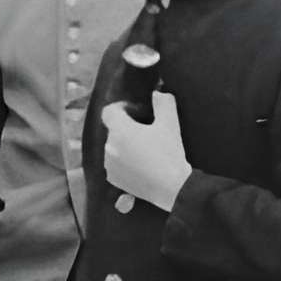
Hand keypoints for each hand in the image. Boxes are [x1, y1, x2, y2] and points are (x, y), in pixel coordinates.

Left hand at [101, 90, 194, 206]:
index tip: (136, 112)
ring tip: (144, 150)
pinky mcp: (113, 179)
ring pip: (114, 147)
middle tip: (146, 132)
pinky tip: (141, 164)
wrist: (172, 188)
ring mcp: (109, 164)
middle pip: (113, 130)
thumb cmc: (170, 153)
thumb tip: (157, 93)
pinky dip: (124, 161)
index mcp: (119, 130)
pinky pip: (115, 163)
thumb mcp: (170, 123)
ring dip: (124, 145)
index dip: (121, 108)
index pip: (108, 112)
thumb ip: (163, 102)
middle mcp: (109, 147)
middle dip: (126, 127)